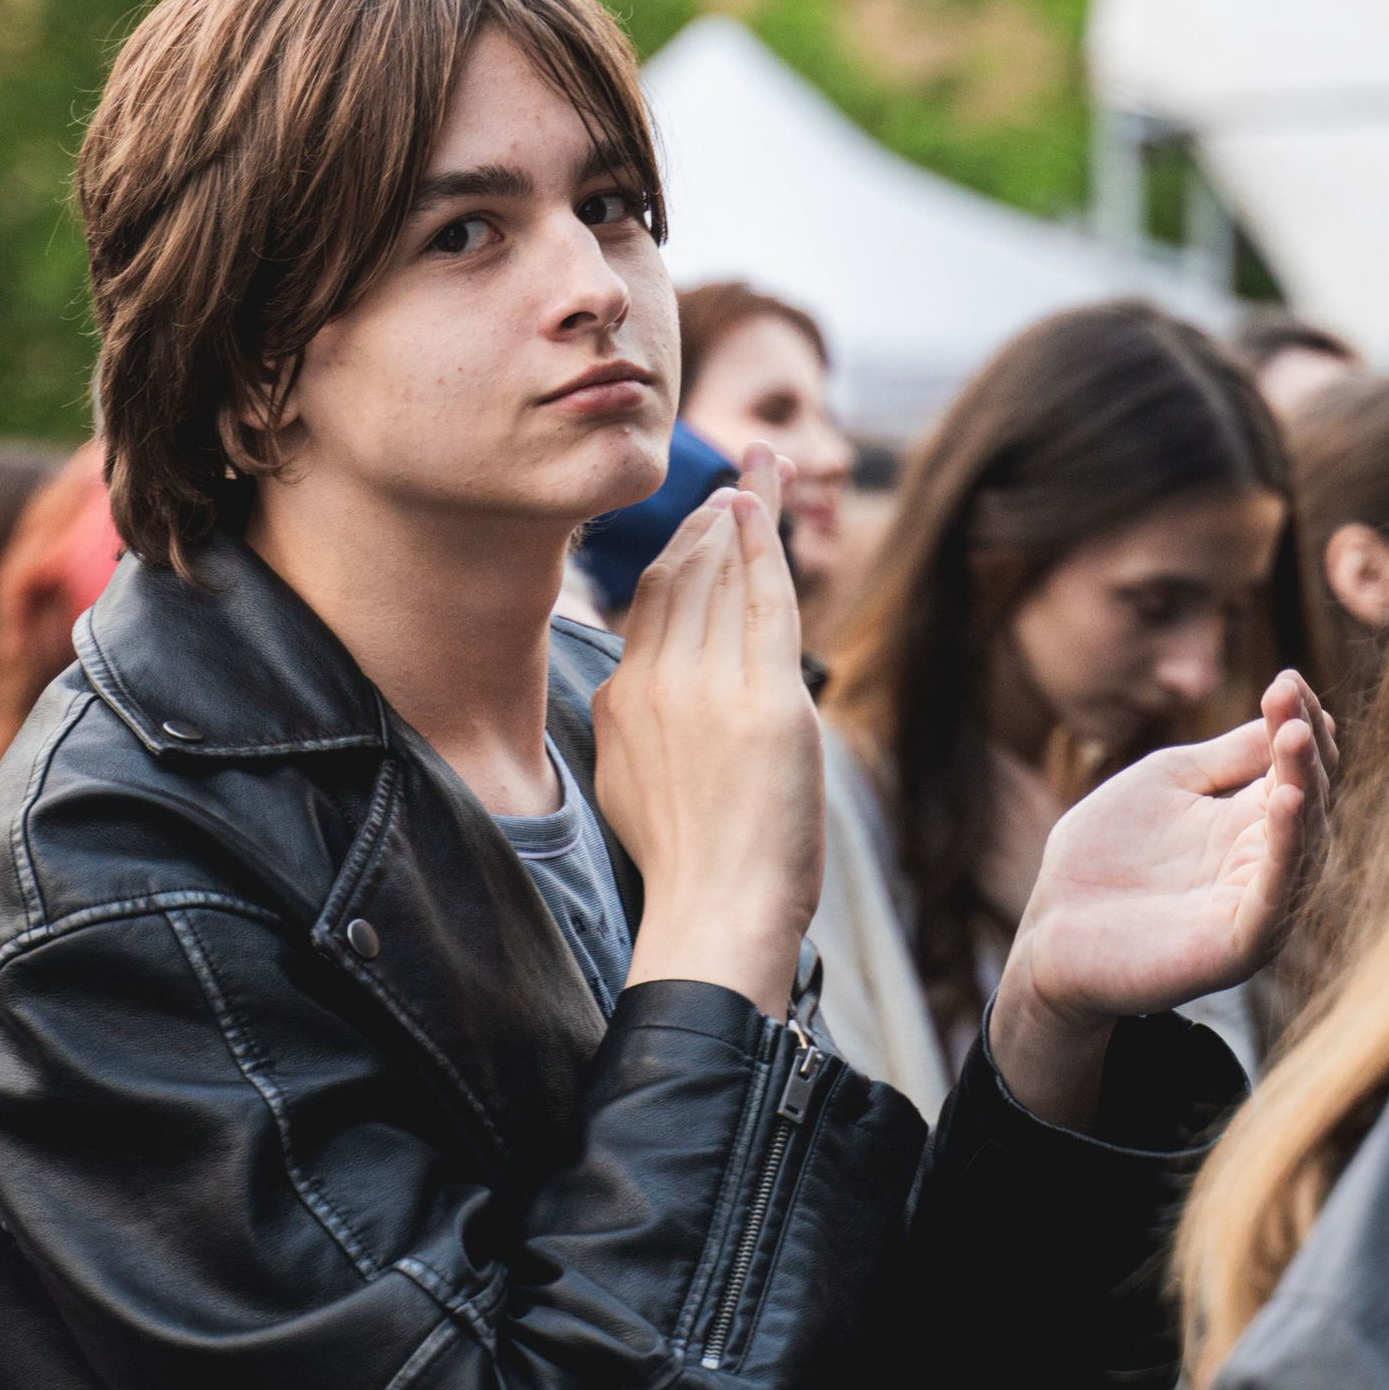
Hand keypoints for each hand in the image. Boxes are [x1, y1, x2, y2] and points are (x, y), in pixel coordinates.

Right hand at [597, 451, 824, 1018]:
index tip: (701, 519)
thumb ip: (634, 725)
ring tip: (762, 474)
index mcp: (621, 701)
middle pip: (683, 576)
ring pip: (723, 577)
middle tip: (739, 478)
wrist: (716, 915)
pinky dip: (764, 548)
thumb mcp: (632, 784)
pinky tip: (767, 509)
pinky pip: (764, 601)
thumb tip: (638, 694)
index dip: (678, 552)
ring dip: (743, 517)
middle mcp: (656, 682)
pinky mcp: (763, 699)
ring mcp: (708, 687)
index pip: (650, 604)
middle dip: (712, 518)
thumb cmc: (688, 868)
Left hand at [990, 668, 1331, 1129]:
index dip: (1296, 724)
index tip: (1287, 680)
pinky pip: (1275, 896)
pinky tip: (1286, 800)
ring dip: (1303, 786)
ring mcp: (1257, 907)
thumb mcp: (1168, 784)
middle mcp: (1266, 866)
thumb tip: (1289, 712)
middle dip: (1304, 749)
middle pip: (1309, 802)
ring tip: (1295, 737)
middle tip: (1292, 700)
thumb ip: (1227, 757)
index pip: (1294, 769)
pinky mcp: (1239, 946)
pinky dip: (1287, 849)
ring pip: (1301, 846)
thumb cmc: (1104, 856)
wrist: (1051, 929)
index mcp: (1250, 826)